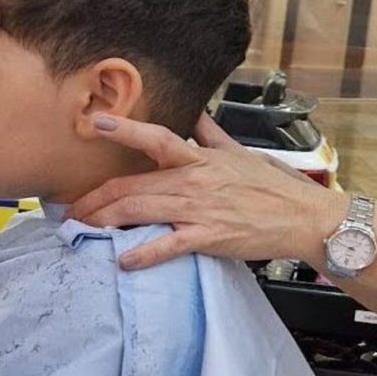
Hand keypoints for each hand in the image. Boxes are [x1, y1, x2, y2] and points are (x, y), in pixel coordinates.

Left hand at [69, 113, 346, 268]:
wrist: (305, 217)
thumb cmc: (277, 187)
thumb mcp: (243, 153)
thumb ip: (213, 136)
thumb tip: (197, 115)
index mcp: (200, 158)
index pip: (155, 138)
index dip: (123, 129)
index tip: (93, 124)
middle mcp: (194, 180)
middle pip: (133, 185)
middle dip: (96, 198)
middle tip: (71, 209)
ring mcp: (200, 209)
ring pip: (141, 210)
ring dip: (106, 221)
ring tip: (82, 229)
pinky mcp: (209, 236)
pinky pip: (169, 244)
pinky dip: (144, 253)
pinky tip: (123, 260)